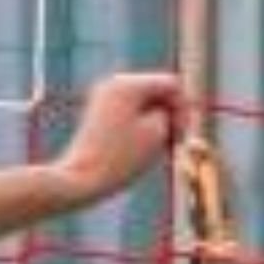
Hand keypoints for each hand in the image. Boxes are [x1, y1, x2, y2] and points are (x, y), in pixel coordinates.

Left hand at [47, 71, 181, 208]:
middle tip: (172, 144)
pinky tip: (140, 150)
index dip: (184, 109)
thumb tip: (169, 105)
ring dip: (157, 123)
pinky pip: (130, 113)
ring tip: (155, 149)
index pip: (172, 85)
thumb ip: (170, 112)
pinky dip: (141, 127)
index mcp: (129, 83)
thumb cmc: (121, 159)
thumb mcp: (158, 133)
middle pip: (157, 91)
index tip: (182, 137)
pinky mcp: (99, 113)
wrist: (80, 179)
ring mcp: (104, 97)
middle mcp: (114, 83)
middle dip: (170, 115)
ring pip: (145, 104)